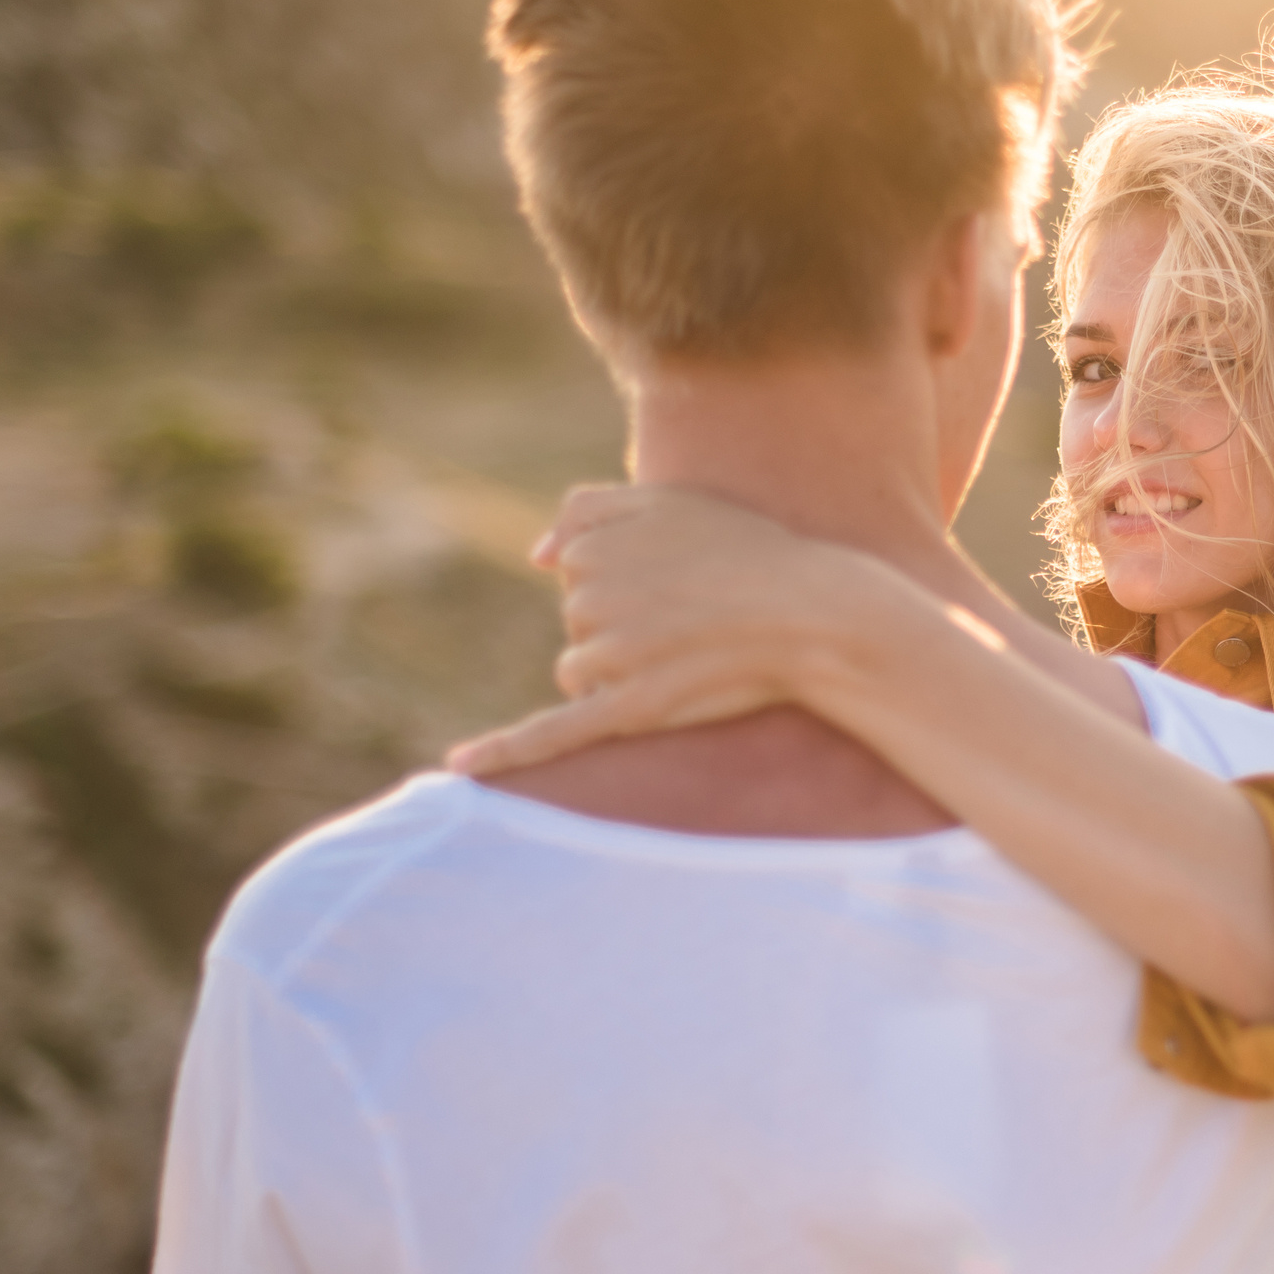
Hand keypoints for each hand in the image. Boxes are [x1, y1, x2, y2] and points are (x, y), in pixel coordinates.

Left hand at [446, 483, 885, 775]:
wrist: (813, 612)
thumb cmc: (749, 553)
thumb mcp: (670, 502)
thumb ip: (591, 510)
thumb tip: (536, 557)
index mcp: (594, 548)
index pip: (577, 575)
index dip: (628, 582)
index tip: (676, 581)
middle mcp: (591, 598)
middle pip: (577, 627)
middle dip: (624, 629)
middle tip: (693, 621)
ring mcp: (609, 657)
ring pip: (578, 674)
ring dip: (617, 674)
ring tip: (686, 659)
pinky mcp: (629, 709)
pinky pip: (553, 734)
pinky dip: (503, 753)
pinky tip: (459, 771)